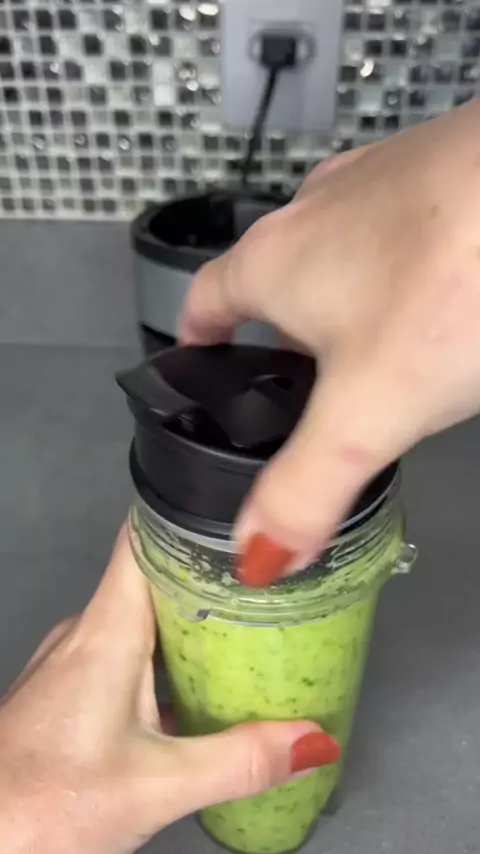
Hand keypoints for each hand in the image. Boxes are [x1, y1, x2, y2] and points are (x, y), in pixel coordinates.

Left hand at [0, 527, 335, 853]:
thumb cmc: (39, 807)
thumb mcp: (157, 787)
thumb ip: (239, 761)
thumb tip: (309, 739)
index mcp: (106, 632)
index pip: (145, 539)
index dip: (192, 521)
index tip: (243, 522)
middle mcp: (86, 634)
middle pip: (154, 578)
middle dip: (212, 582)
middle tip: (270, 590)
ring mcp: (74, 662)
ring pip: (141, 620)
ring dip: (190, 626)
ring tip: (248, 639)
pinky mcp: (70, 692)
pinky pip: (125, 654)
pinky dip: (165, 662)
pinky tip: (194, 695)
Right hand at [180, 100, 479, 578]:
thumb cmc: (452, 283)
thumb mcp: (368, 412)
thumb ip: (308, 487)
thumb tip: (257, 555)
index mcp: (274, 262)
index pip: (203, 298)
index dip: (196, 340)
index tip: (198, 367)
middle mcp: (315, 209)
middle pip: (273, 278)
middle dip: (278, 331)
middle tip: (301, 390)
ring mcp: (379, 180)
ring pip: (338, 251)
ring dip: (342, 298)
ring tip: (373, 352)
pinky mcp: (440, 172)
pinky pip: (400, 230)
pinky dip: (401, 270)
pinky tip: (439, 299)